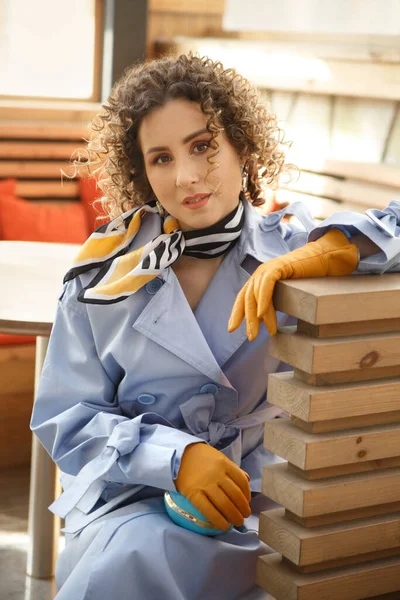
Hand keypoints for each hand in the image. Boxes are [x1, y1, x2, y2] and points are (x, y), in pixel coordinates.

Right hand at [175, 443, 250, 530]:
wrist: (178, 456)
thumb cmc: (202, 458)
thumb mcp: (219, 458)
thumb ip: (233, 469)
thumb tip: (247, 480)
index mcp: (224, 463)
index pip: (242, 482)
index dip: (247, 495)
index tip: (247, 502)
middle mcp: (217, 474)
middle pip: (235, 495)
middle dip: (243, 509)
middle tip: (244, 516)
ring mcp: (205, 484)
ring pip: (224, 504)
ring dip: (234, 516)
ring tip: (237, 522)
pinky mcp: (193, 494)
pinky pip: (208, 510)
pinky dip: (218, 520)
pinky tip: (224, 526)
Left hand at [228, 228, 357, 340]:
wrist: (323, 260)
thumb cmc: (307, 279)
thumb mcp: (285, 294)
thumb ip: (272, 303)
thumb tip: (264, 322)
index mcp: (258, 280)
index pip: (242, 298)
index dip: (236, 313)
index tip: (231, 329)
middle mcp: (259, 273)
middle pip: (246, 299)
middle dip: (248, 320)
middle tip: (252, 337)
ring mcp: (267, 269)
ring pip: (255, 295)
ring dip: (260, 316)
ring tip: (270, 331)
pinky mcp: (278, 267)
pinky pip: (266, 285)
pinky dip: (263, 300)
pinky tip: (262, 314)